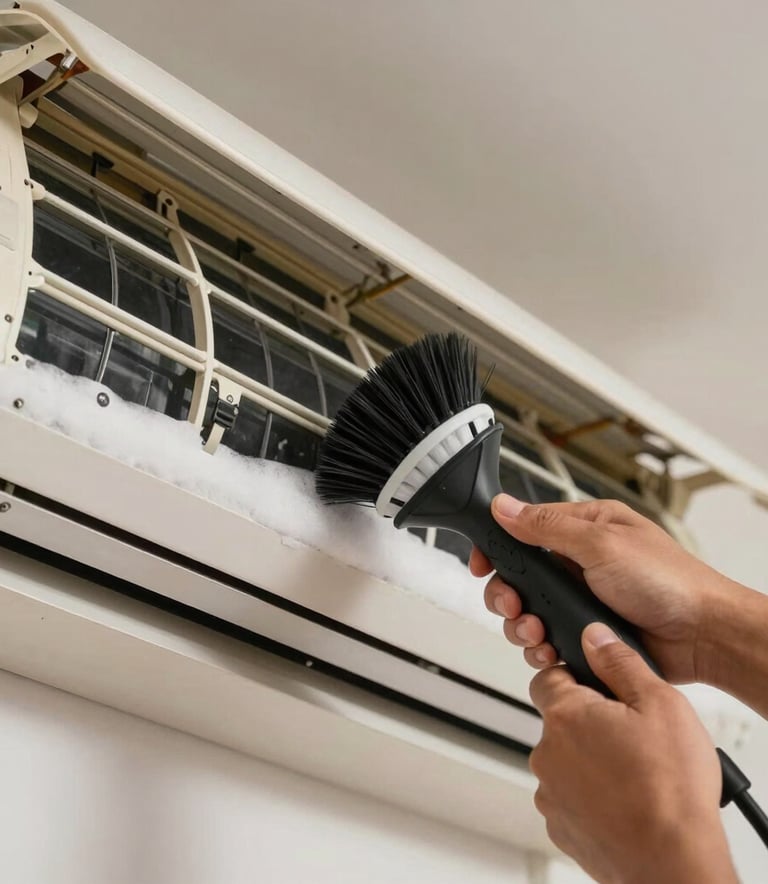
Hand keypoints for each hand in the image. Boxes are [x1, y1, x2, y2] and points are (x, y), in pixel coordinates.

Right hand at [470, 495, 734, 683]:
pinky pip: (547, 641)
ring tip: (537, 632)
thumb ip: (547, 527)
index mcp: (584, 529)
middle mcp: (579, 564)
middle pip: (519, 576)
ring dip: (523, 625)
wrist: (703, 635)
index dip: (497, 547)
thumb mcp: (601, 543)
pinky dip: (541, 649)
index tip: (483, 563)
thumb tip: (505, 507)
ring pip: (528, 612)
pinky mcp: (585, 633)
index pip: (524, 530)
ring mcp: (582, 601)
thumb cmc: (669, 581)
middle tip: (514, 606)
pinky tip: (550, 650)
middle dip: (508, 595)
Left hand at [529, 623, 735, 883]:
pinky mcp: (561, 827)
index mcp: (566, 715)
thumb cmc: (670, 790)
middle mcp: (547, 753)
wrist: (674, 864)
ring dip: (590, 763)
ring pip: (566, 762)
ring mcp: (551, 794)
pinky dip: (592, 798)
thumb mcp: (661, 704)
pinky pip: (571, 799)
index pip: (547, 677)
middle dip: (589, 724)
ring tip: (634, 775)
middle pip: (559, 722)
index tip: (598, 689)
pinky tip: (626, 802)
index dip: (573, 678)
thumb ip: (620, 662)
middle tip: (631, 737)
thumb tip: (595, 636)